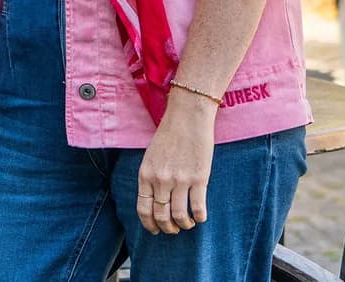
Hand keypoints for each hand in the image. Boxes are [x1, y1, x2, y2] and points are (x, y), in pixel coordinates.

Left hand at [136, 93, 216, 234]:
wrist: (188, 115)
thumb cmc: (170, 133)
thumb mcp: (152, 156)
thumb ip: (152, 177)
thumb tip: (156, 201)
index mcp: (146, 174)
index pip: (143, 209)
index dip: (150, 224)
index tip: (156, 230)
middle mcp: (160, 180)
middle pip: (162, 216)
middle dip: (168, 228)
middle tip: (174, 229)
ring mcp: (180, 180)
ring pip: (180, 216)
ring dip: (184, 224)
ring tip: (188, 223)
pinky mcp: (199, 178)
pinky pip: (198, 208)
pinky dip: (200, 217)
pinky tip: (201, 216)